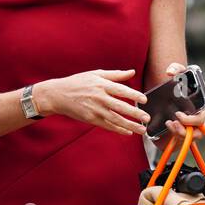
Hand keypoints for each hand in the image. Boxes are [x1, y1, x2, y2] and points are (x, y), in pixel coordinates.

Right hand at [34, 68, 148, 134]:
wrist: (58, 95)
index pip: (121, 90)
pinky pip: (107, 125)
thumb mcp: (95, 74)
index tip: (144, 100)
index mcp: (101, 84)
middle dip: (135, 113)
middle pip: (120, 107)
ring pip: (115, 119)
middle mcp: (99, 97)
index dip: (134, 95)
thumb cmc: (77, 82)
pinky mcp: (90, 119)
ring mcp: (94, 109)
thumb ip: (115, 74)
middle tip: (147, 118)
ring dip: (130, 125)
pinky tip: (128, 132)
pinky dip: (118, 129)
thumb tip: (132, 72)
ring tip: (142, 129)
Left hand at [152, 62, 204, 151]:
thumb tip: (170, 72)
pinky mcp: (178, 135)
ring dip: (179, 134)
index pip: (201, 119)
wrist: (166, 94)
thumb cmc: (177, 84)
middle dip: (184, 129)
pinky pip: (180, 143)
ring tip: (169, 124)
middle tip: (173, 121)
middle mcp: (195, 121)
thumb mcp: (177, 73)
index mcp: (200, 108)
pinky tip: (167, 126)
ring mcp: (188, 129)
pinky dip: (174, 137)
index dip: (192, 120)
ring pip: (189, 139)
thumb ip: (176, 68)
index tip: (179, 115)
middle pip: (197, 133)